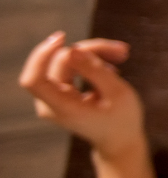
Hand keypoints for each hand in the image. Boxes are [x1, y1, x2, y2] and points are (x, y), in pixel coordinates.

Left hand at [20, 32, 147, 165]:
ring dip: (93, 54)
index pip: (34, 80)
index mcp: (63, 108)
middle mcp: (51, 103)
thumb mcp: (117, 94)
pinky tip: (111, 66)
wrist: (119, 140)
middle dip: (91, 50)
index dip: (42, 55)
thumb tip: (72, 49)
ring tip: (123, 55)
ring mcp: (54, 97)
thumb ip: (95, 71)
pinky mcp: (60, 91)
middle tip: (123, 51)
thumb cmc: (122, 120)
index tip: (62, 38)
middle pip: (61, 62)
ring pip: (65, 61)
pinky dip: (89, 61)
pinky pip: (69, 67)